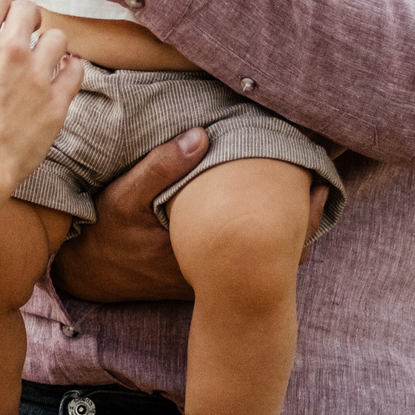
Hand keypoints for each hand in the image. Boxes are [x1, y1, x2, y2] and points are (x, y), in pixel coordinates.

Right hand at [0, 0, 83, 196]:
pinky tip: (65, 74)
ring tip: (46, 58)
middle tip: (25, 34)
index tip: (1, 18)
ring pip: (58, 37)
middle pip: (29, 9)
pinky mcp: (56, 102)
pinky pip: (77, 71)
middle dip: (27, 19)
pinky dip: (72, 69)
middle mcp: (9, 49)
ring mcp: (36, 74)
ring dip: (51, 45)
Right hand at [49, 129, 330, 301]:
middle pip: (277, 252)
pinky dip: (266, 239)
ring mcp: (212, 278)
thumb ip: (159, 167)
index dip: (298, 215)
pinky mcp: (205, 277)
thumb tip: (201, 136)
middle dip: (303, 220)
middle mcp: (214, 271)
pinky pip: (248, 262)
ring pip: (266, 260)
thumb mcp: (123, 196)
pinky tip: (276, 210)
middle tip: (325, 183)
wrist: (89, 274)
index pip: (266, 237)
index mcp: (204, 249)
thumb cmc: (107, 233)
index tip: (317, 182)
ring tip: (313, 192)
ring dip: (288, 229)